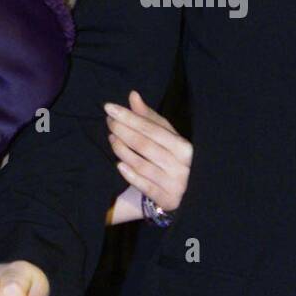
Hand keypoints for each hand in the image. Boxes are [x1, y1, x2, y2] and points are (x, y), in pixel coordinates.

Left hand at [104, 89, 192, 212]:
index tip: (109, 107)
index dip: (129, 117)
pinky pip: (144, 186)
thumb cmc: (171, 157)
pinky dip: (130, 174)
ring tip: (111, 138)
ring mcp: (175, 184)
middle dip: (123, 131)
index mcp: (184, 147)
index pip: (152, 128)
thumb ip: (148, 118)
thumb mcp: (165, 136)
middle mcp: (182, 166)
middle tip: (109, 122)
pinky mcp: (167, 200)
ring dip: (122, 150)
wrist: (186, 191)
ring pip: (141, 165)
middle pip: (145, 145)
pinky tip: (118, 164)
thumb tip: (133, 95)